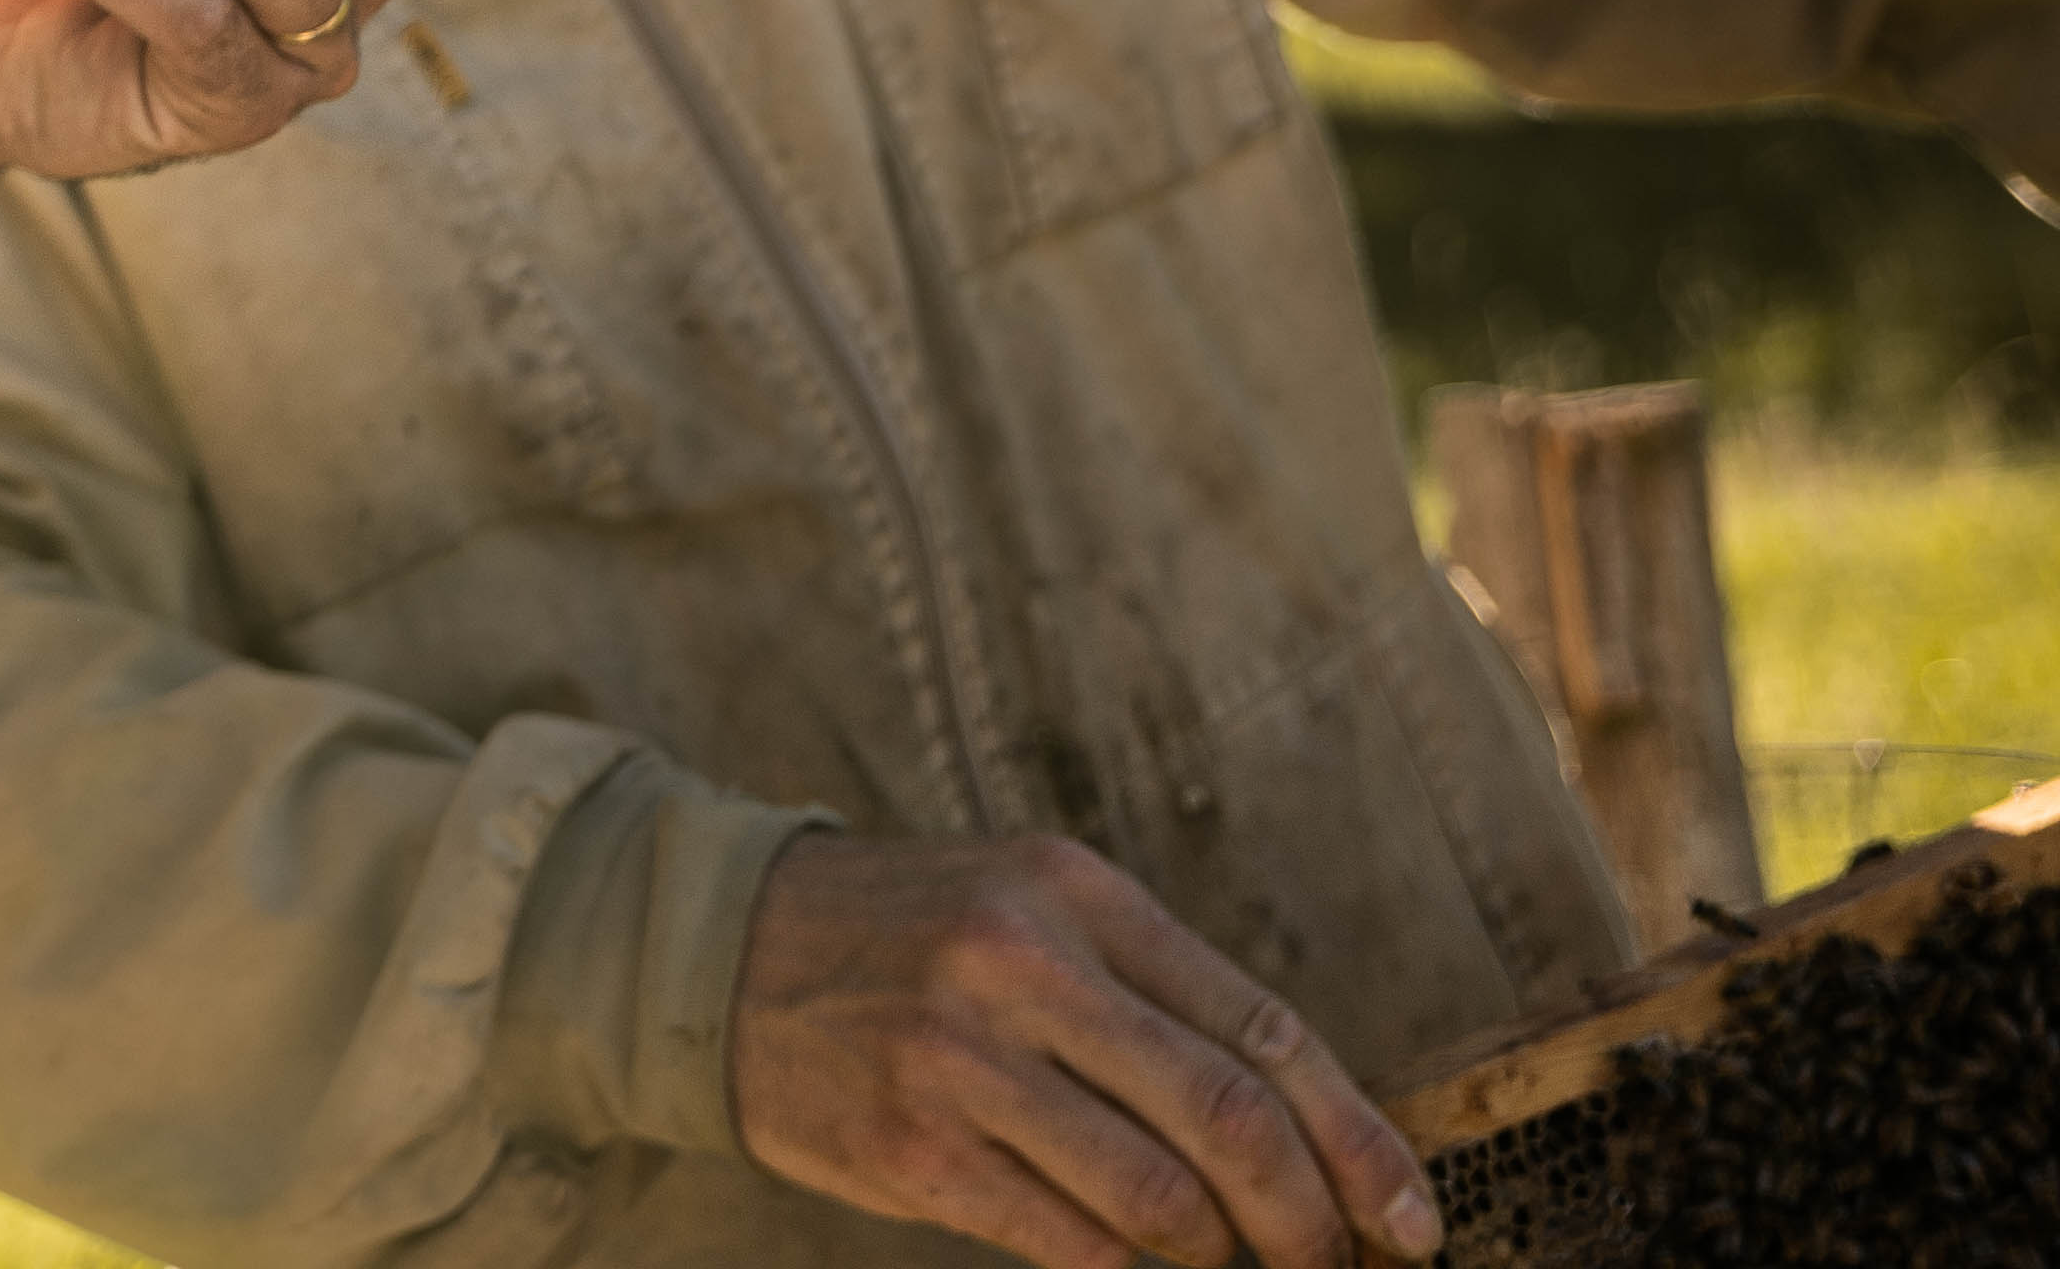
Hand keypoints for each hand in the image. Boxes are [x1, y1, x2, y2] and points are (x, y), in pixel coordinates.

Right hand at [731, 832, 1442, 1267]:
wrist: (717, 952)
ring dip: (1221, 1258)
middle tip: (1328, 1265)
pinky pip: (1071, 1244)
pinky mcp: (911, 1148)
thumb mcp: (1029, 914)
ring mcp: (959, 1059)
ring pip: (1160, 1200)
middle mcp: (1021, 963)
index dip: (1360, 1142)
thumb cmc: (911, 941)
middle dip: (1308, 1221)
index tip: (1409, 1220)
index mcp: (1074, 893)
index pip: (1265, 1030)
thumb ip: (1152, 998)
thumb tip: (1308, 1137)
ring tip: (1226, 1265)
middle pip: (1229, 1120)